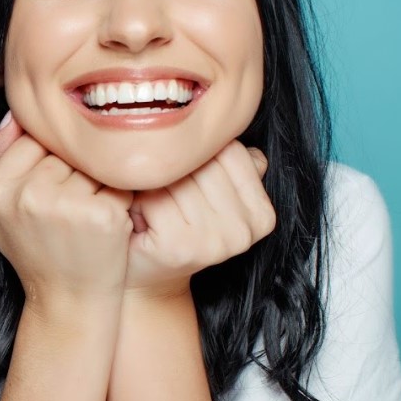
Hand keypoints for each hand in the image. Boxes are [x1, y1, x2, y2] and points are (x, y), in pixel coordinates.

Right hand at [0, 111, 134, 310]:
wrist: (67, 301)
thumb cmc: (35, 249)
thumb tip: (14, 112)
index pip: (31, 138)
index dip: (47, 161)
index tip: (50, 189)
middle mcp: (27, 196)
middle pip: (63, 149)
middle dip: (72, 171)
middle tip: (68, 209)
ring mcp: (66, 206)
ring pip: (91, 162)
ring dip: (96, 182)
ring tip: (84, 215)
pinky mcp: (102, 215)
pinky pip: (118, 181)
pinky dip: (119, 197)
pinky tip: (106, 222)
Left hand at [123, 139, 275, 297]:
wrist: (144, 277)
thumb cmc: (171, 225)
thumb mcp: (207, 192)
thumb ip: (227, 162)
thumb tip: (234, 123)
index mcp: (262, 213)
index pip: (229, 151)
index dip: (194, 155)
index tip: (182, 177)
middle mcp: (246, 230)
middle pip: (202, 163)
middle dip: (172, 168)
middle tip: (157, 189)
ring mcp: (217, 241)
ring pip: (177, 177)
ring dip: (152, 183)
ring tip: (147, 201)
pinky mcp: (183, 246)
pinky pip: (155, 196)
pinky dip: (137, 200)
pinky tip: (138, 215)